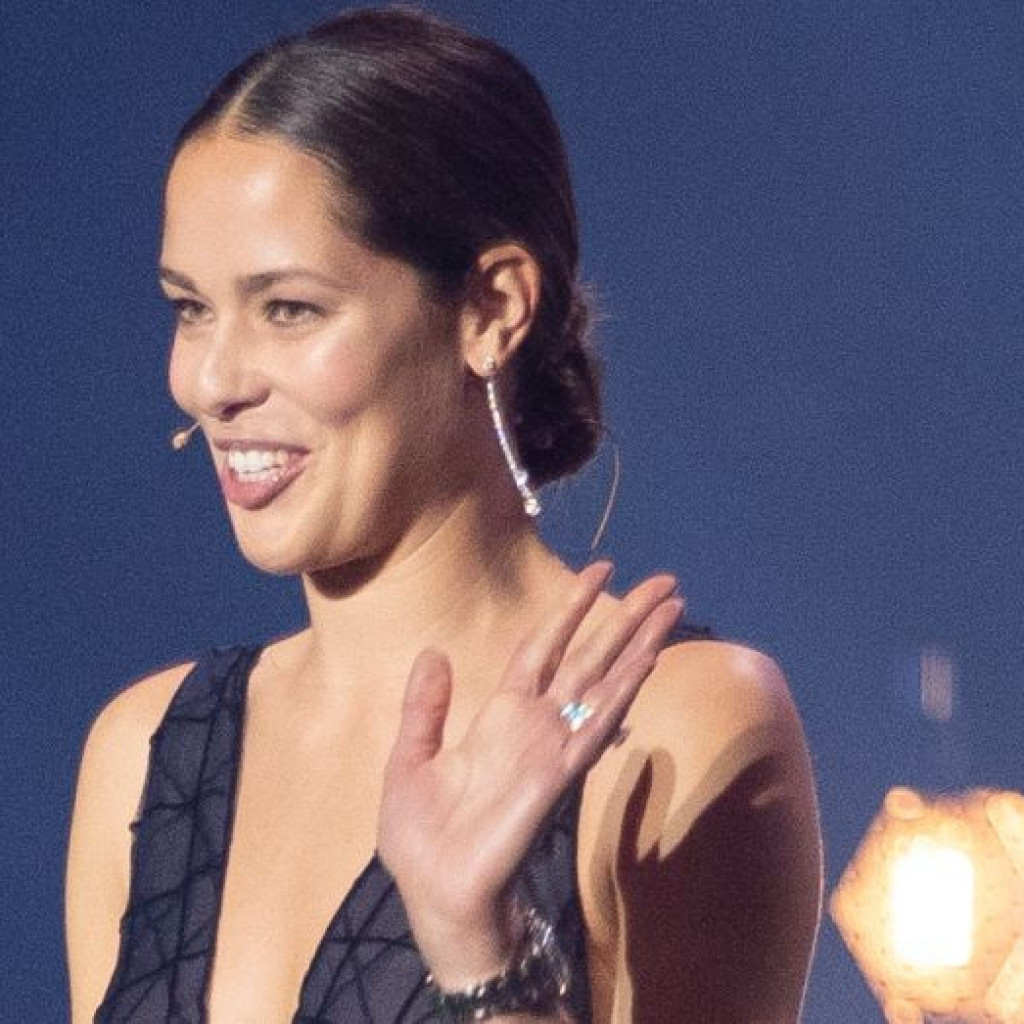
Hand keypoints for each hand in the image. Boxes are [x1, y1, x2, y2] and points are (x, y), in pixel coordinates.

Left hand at [376, 562, 683, 986]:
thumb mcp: (412, 759)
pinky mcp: (553, 776)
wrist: (434, 896)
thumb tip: (433, 653)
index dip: (570, 610)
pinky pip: (594, 726)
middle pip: (588, 658)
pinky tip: (645, 661)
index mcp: (501, 718)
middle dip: (625, 618)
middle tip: (664, 582)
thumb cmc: (423, 838)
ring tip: (670, 607)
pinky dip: (621, 692)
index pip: (544, 649)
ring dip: (637, 643)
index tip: (600, 571)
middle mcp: (535, 726)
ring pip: (602, 683)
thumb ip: (426, 707)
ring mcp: (549, 748)